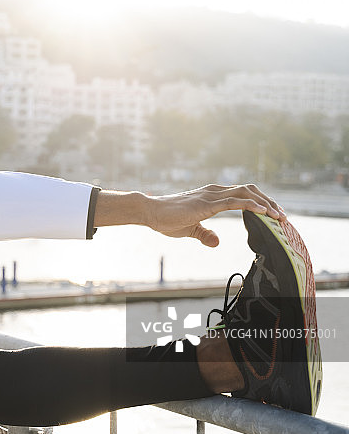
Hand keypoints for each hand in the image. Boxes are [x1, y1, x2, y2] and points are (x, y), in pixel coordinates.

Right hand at [95, 184, 283, 246]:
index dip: (260, 202)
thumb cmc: (166, 219)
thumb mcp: (190, 228)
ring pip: (246, 194)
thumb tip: (217, 242)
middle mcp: (214, 192)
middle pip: (250, 190)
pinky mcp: (207, 203)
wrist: (150, 211)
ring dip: (266, 203)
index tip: (274, 214)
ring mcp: (211, 196)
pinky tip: (264, 213)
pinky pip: (235, 202)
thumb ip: (204, 233)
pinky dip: (252, 206)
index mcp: (211, 196)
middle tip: (283, 216)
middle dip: (269, 201)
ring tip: (279, 215)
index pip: (243, 194)